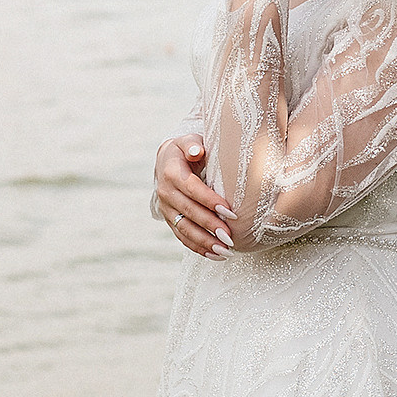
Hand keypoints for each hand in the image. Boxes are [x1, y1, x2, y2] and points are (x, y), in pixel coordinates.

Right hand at [154, 134, 234, 258]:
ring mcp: (166, 208)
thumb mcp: (189, 141)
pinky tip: (215, 256)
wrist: (167, 161)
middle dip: (210, 226)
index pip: (192, 189)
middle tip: (230, 237)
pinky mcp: (169, 219)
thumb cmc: (186, 150)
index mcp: (172, 172)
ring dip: (205, 242)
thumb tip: (197, 152)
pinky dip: (198, 248)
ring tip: (225, 252)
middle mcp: (165, 192)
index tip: (231, 212)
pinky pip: (182, 237)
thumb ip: (193, 145)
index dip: (210, 201)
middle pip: (189, 212)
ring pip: (185, 229)